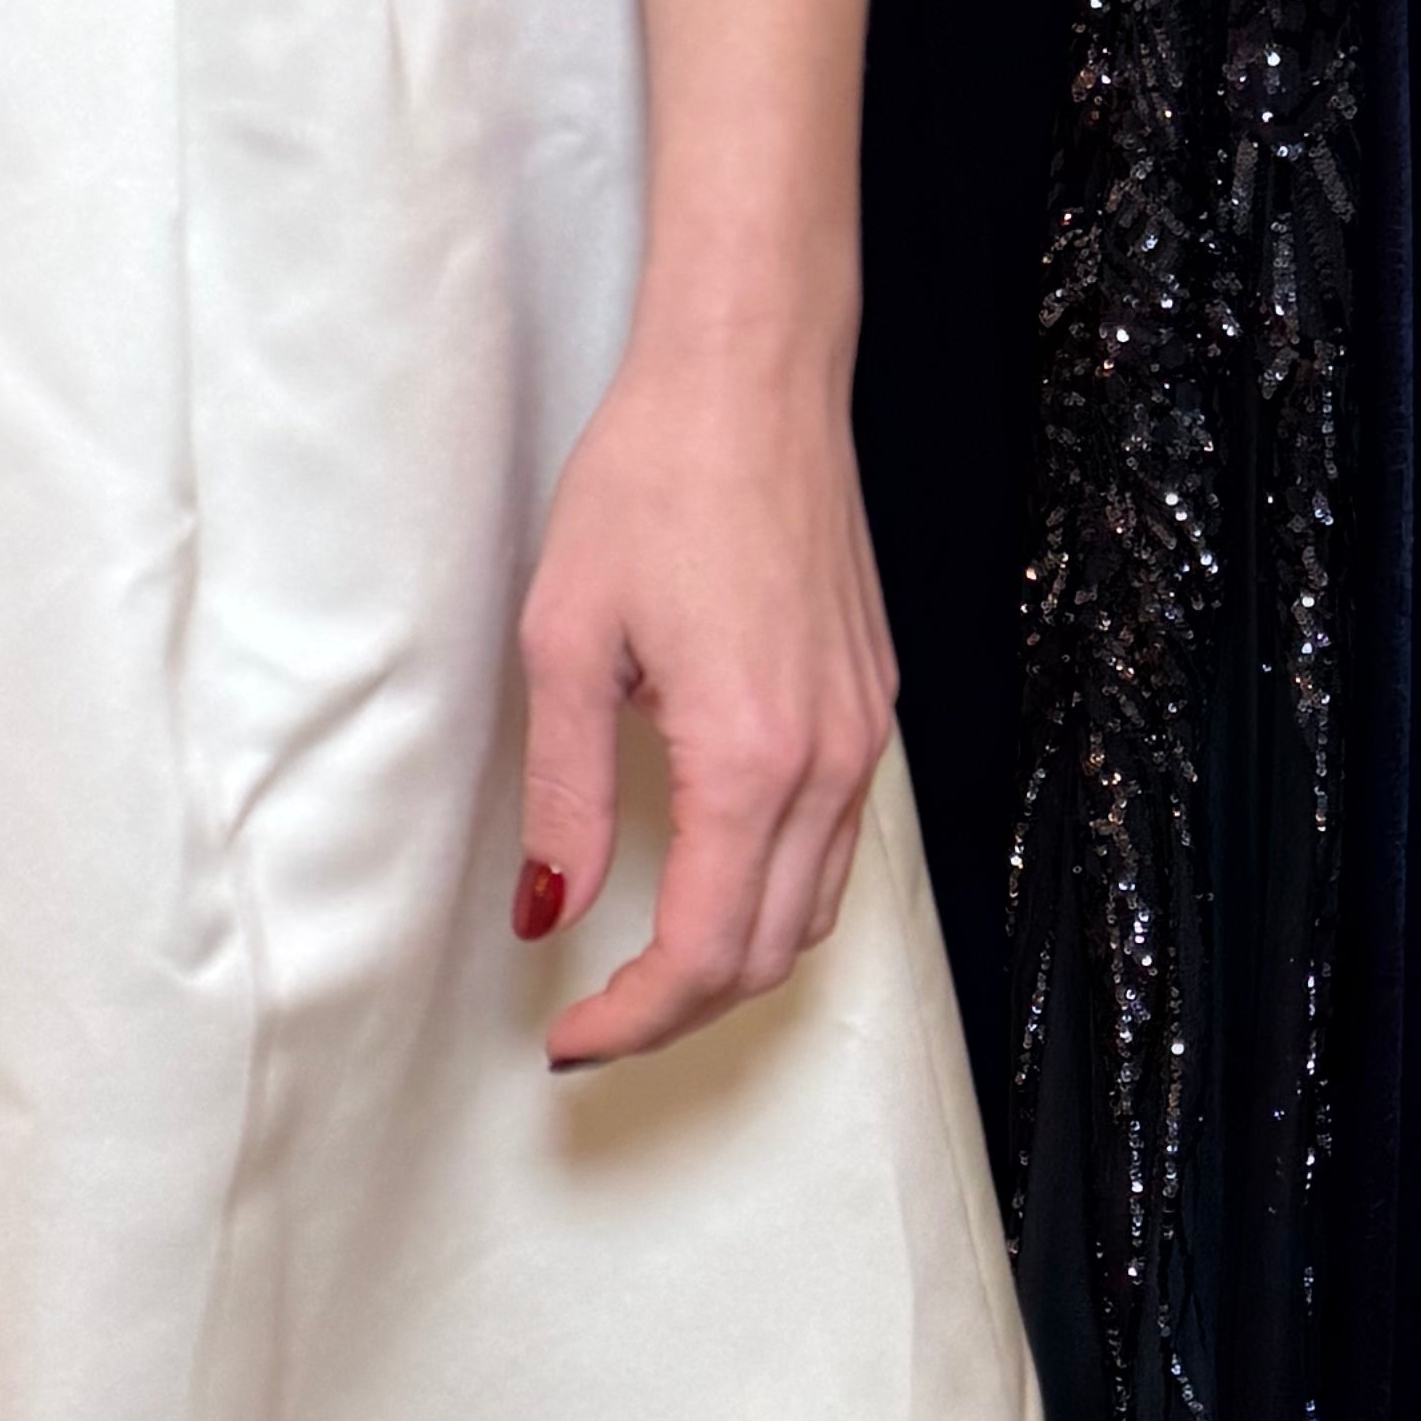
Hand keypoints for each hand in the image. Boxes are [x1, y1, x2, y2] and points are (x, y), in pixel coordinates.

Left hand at [512, 330, 895, 1069]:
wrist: (752, 380)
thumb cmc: (654, 482)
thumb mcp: (566, 641)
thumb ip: (566, 794)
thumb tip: (549, 910)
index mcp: (751, 755)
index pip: (705, 950)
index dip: (634, 1019)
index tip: (569, 1040)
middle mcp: (830, 759)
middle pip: (769, 952)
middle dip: (680, 1010)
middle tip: (592, 1023)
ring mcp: (864, 733)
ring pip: (815, 908)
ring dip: (733, 961)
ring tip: (641, 969)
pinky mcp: (871, 703)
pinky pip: (838, 843)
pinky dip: (774, 894)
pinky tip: (706, 878)